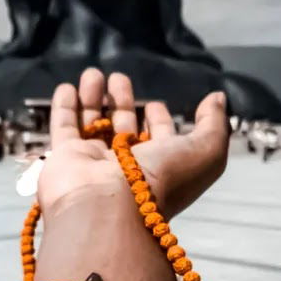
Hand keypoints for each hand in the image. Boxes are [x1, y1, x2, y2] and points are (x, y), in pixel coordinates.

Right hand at [38, 68, 228, 219]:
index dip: (159, 121)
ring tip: (93, 73)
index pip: (158, 139)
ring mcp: (93, 162)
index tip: (156, 104)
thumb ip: (214, 124)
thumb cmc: (161, 180)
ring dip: (93, 97)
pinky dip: (65, 107)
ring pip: (93, 123)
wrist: (110, 207)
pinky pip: (63, 128)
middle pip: (123, 127)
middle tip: (119, 77)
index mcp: (158, 166)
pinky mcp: (65, 158)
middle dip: (123, 101)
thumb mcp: (205, 152)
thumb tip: (217, 98)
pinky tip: (67, 87)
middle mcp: (124, 165)